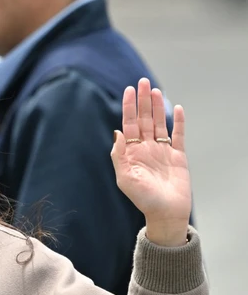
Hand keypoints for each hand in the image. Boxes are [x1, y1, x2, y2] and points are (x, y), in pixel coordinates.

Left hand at [111, 78, 190, 245]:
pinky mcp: (178, 156)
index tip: (129, 90)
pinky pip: (178, 135)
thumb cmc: (143, 199)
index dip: (128, 107)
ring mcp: (162, 151)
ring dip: (156, 106)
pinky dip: (177, 122)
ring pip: (158, 123)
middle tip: (142, 82)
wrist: (166, 212)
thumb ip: (120, 155)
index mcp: (132, 152)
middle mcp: (146, 148)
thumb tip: (117, 133)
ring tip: (154, 90)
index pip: (129, 124)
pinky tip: (175, 109)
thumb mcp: (125, 178)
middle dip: (142, 101)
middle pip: (143, 119)